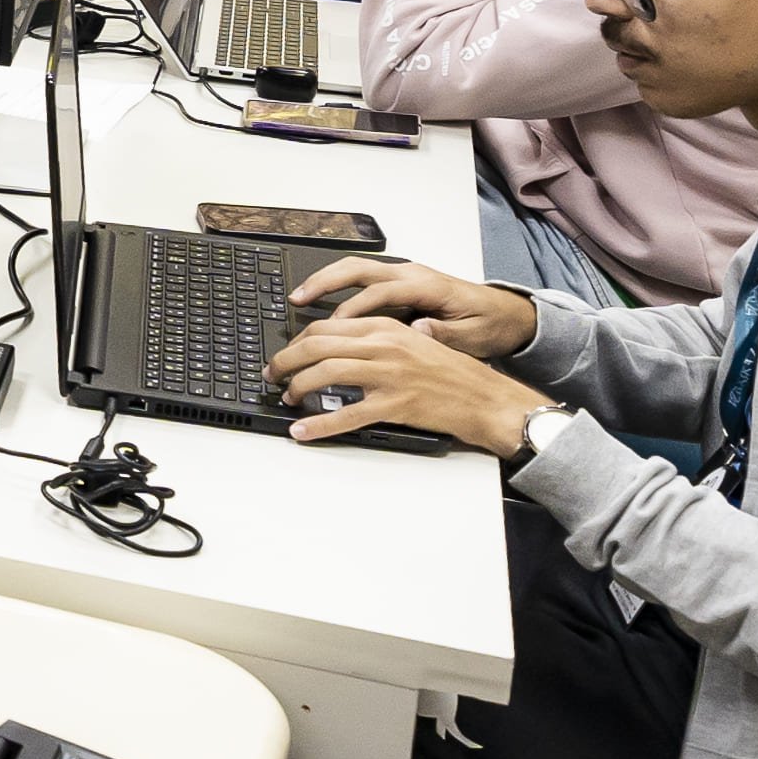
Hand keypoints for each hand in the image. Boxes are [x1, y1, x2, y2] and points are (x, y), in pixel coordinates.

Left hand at [268, 309, 556, 455]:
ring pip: (327, 373)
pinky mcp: (395, 404)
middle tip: (273, 375)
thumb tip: (333, 346)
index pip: (327, 326)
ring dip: (298, 386)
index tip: (285, 353)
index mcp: (386, 327)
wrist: (484, 397)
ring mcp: (389, 375)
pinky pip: (347, 415)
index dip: (297, 341)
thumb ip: (375, 340)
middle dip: (286, 361)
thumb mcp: (412, 341)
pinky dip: (319, 424)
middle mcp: (385, 345)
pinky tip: (302, 432)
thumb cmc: (450, 372)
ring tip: (287, 398)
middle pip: (318, 345)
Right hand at [284, 255, 534, 352]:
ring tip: (298, 297)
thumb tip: (417, 330)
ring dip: (325, 280)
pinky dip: (336, 285)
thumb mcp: (473, 336)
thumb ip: (444, 334)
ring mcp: (404, 275)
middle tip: (298, 298)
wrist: (506, 313)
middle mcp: (411, 274)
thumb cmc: (490, 325)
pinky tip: (320, 300)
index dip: (354, 307)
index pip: (382, 291)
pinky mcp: (400, 282)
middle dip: (325, 282)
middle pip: (359, 268)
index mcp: (428, 286)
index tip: (334, 325)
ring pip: (355, 268)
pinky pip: (361, 277)